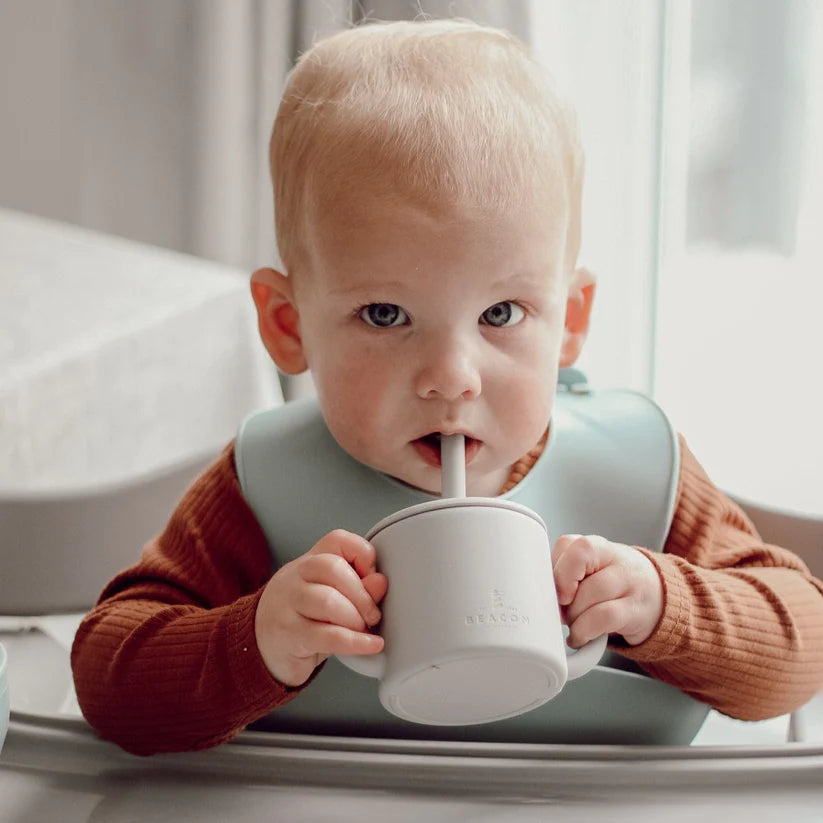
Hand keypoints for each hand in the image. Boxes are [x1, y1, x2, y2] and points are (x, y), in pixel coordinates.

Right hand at [254, 529, 388, 686]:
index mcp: (310, 561)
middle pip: (332, 568)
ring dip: (355, 618)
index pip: (337, 540)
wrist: (259, 645)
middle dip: (361, 593)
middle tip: (372, 614)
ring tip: (364, 629)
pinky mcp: (288, 635)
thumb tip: (380, 582)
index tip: (373, 576)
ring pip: (327, 601)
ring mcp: (288, 605)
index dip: (363, 554)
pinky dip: (355, 642)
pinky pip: (326, 636)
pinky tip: (370, 645)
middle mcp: (296, 577)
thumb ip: (358, 587)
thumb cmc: (302, 617)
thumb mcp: (330, 596)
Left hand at [552, 534, 662, 647]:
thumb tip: (540, 593)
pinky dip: (584, 632)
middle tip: (560, 610)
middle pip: (579, 572)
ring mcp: (629, 585)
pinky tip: (580, 637)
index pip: (571, 544)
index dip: (556, 568)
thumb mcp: (594, 568)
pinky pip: (602, 620)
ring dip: (573, 617)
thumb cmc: (616, 582)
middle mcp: (616, 561)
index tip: (551, 588)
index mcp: (599, 547)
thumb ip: (568, 572)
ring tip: (572, 625)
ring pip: (590, 598)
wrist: (660, 596)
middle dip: (562, 599)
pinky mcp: (636, 611)